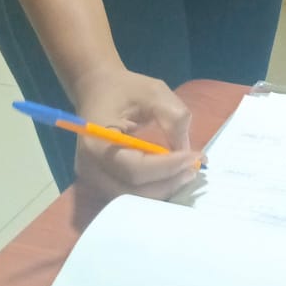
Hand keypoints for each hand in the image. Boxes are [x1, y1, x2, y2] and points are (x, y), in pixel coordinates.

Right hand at [71, 64, 200, 199]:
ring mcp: (93, 178)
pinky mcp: (101, 181)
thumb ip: (172, 116)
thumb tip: (185, 149)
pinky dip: (153, 188)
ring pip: (131, 197)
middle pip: (132, 190)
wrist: (96, 89)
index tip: (195, 156)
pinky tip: (172, 176)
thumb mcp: (153, 91)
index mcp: (97, 142)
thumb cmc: (124, 88)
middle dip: (167, 183)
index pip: (134, 168)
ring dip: (162, 189)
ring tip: (187, 173)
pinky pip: (129, 192)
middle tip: (195, 168)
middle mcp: (90, 167)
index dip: (167, 167)